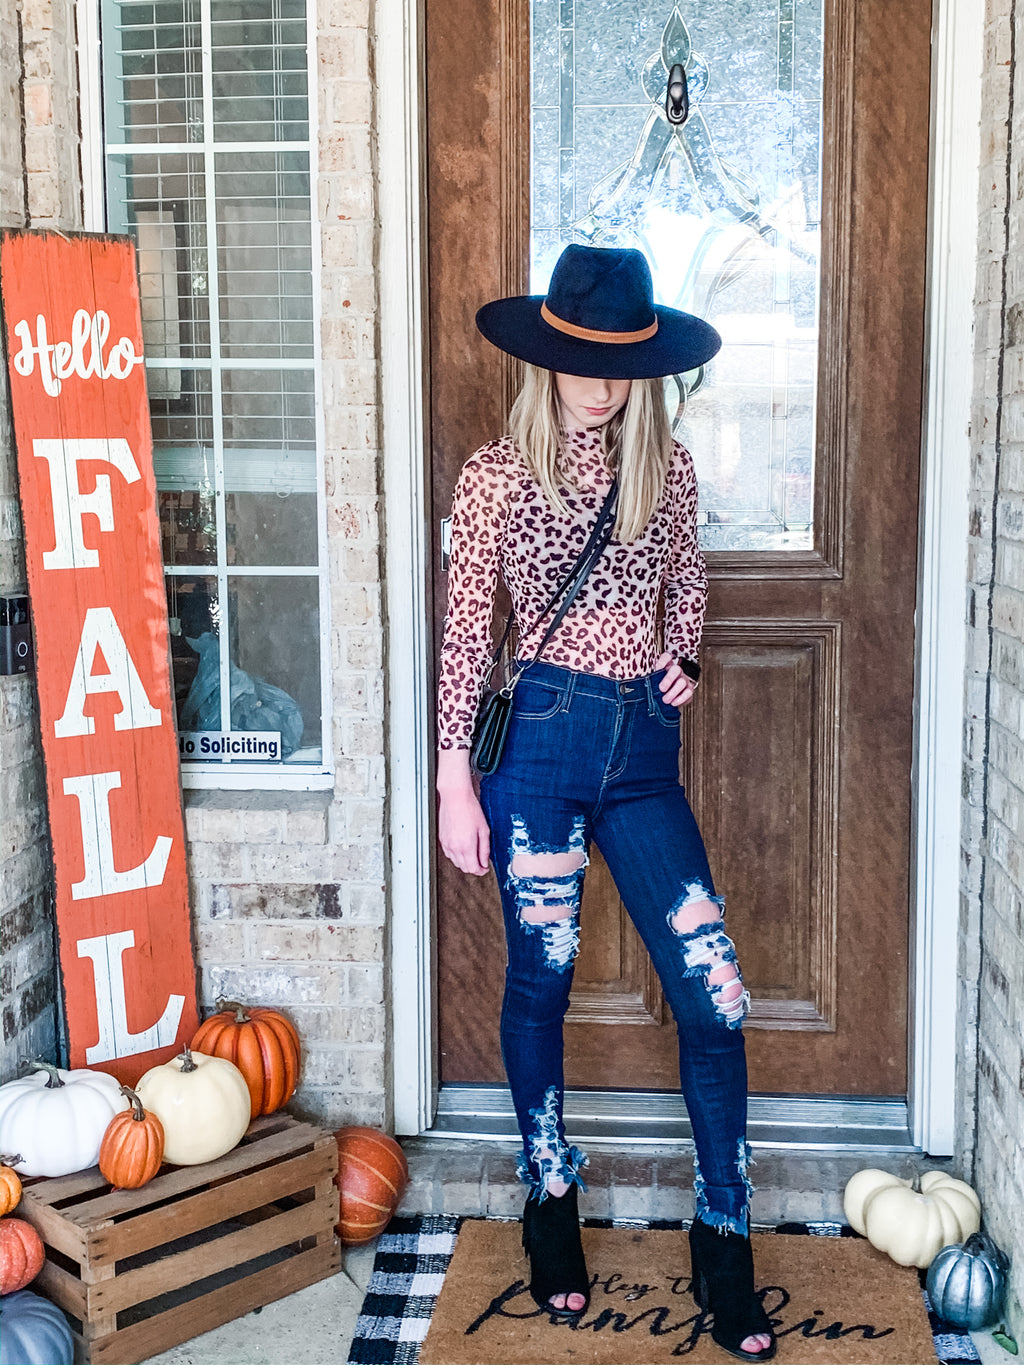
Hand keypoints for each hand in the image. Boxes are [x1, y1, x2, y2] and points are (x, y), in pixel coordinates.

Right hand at [437, 748, 490, 874]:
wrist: (455, 797)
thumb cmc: (470, 809)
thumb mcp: (484, 830)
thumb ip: (485, 849)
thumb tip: (485, 862)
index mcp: (466, 846)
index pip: (473, 868)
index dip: (481, 871)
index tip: (485, 868)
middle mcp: (454, 847)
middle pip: (464, 868)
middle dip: (474, 868)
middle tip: (481, 862)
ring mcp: (446, 844)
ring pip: (456, 863)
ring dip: (465, 862)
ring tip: (473, 855)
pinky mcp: (442, 839)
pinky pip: (449, 855)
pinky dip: (456, 856)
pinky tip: (463, 849)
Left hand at [654, 650, 697, 707]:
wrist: (667, 699)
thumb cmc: (657, 688)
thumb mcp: (652, 682)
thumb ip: (649, 680)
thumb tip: (638, 684)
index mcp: (666, 666)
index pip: (667, 656)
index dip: (663, 661)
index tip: (657, 668)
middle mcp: (676, 671)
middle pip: (676, 669)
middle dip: (669, 679)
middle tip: (661, 689)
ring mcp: (684, 680)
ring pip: (682, 682)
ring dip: (673, 692)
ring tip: (665, 700)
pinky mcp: (689, 690)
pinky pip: (688, 692)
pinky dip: (681, 698)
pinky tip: (673, 702)